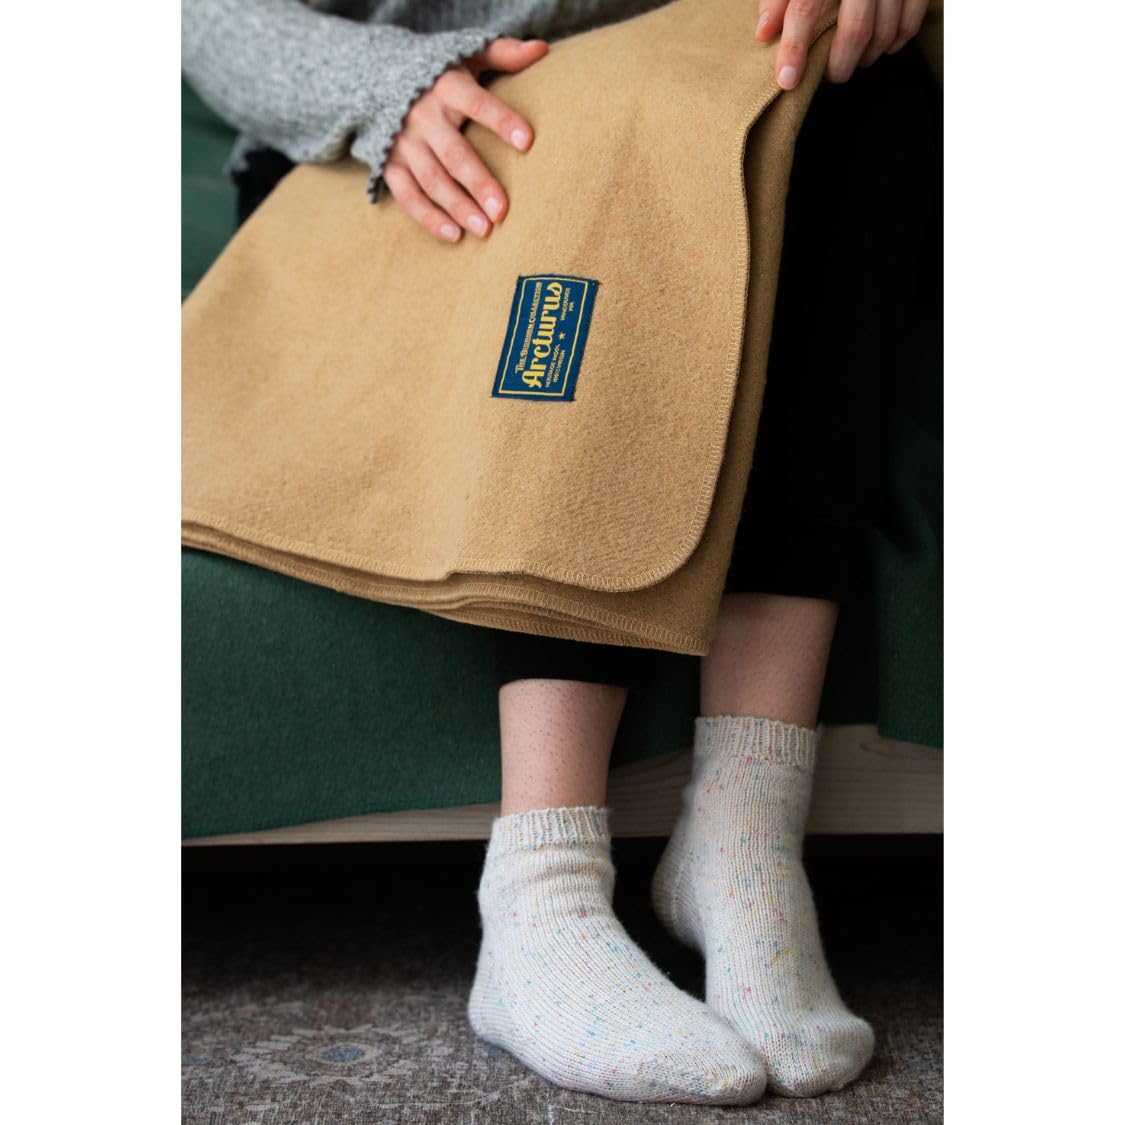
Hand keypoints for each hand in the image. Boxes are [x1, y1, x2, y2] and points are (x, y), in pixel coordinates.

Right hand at [382, 38, 549, 242]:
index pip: (477, 103)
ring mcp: (404, 144)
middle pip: (454, 154)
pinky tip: (454, 235)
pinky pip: (408, 196)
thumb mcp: (468, 56)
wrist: (378, 79)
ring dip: (457, 207)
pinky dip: (428, 218)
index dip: (501, 121)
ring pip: (432, 180)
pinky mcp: (391, 165)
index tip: (527, 142)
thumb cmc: (441, 74)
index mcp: (446, 86)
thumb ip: (504, 54)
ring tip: (485, 230)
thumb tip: (542, 49)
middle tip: (503, 212)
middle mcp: (422, 116)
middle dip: (478, 183)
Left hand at [756, 0, 927, 88]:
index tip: (787, 80)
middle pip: (854, 30)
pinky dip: (892, 44)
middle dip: (838, 65)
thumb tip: (764, 33)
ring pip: (884, 32)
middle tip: (827, 75)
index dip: (795, 47)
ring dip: (865, 58)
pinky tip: (878, 48)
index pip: (806, 6)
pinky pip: (910, 25)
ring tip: (849, 61)